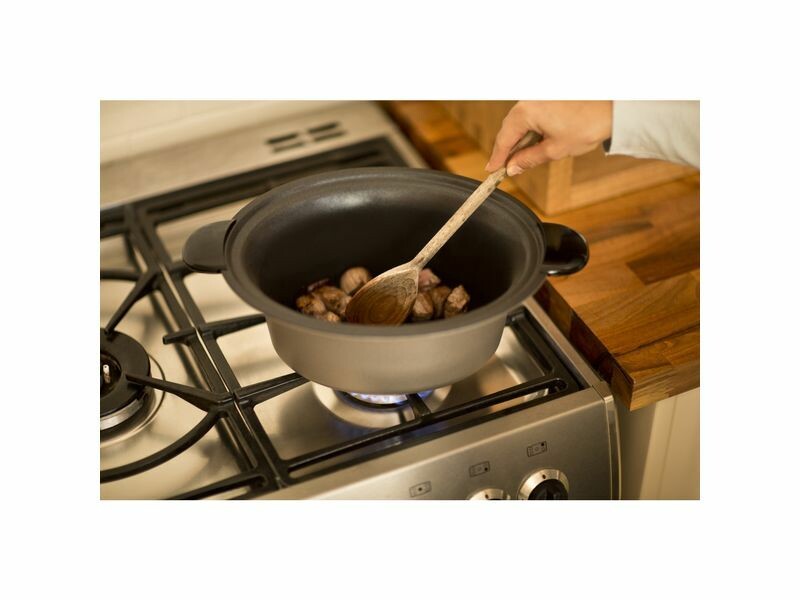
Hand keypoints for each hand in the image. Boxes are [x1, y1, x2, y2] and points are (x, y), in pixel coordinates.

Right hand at [485, 101, 611, 174]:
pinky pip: (530, 115)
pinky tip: (533, 142)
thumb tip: (512, 168)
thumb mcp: (554, 150)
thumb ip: (529, 159)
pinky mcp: (547, 96)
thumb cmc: (586, 126)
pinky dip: (529, 130)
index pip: (504, 138)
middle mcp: (528, 100)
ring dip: (519, 140)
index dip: (497, 157)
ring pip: (520, 121)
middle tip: (504, 167)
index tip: (491, 170)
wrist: (612, 109)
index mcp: (525, 112)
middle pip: (509, 128)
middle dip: (507, 148)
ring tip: (520, 158)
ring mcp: (537, 96)